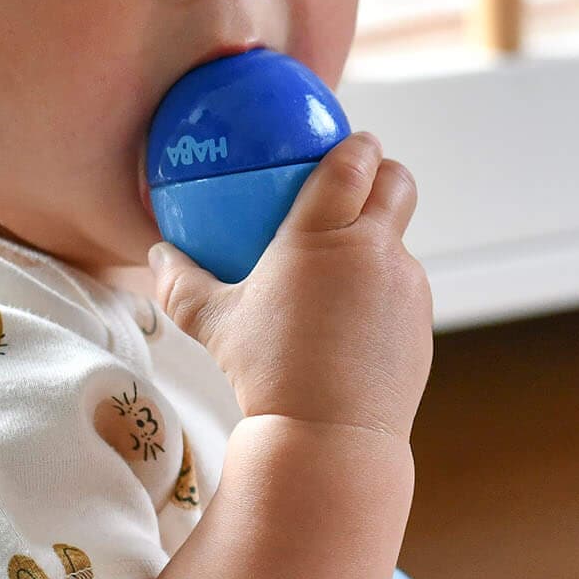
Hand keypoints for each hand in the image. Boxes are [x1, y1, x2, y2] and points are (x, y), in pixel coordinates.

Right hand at [148, 131, 433, 440]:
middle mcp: (375, 249)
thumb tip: (157, 256)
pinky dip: (384, 291)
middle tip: (362, 182)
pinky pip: (404, 290)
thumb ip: (181, 284)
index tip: (349, 143)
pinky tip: (356, 321)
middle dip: (385, 174)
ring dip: (381, 241)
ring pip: (401, 242)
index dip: (357, 145)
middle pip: (398, 183)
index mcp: (324, 232)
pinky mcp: (420, 322)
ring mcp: (405, 285)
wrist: (328, 435)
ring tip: (347, 267)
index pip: (354, 162)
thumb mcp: (213, 325)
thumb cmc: (265, 373)